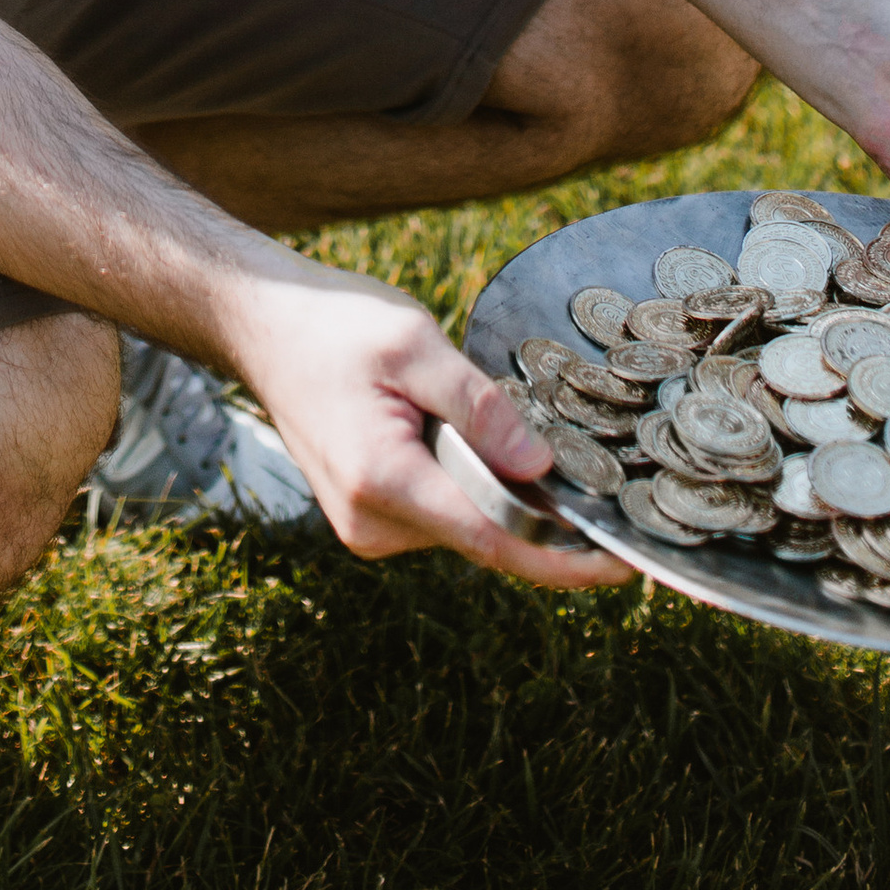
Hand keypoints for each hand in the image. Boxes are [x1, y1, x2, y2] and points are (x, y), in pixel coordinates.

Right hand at [228, 269, 630, 588]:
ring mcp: (367, 528)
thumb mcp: (413, 344)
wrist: (262, 327)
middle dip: (541, 511)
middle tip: (593, 466)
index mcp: (384, 483)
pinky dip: (471, 484)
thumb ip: (480, 408)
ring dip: (499, 488)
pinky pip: (442, 511)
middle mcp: (372, 524)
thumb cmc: (334, 326)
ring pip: (466, 523)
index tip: (627, 563)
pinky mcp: (369, 516)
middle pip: (487, 535)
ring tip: (494, 419)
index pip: (496, 542)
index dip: (567, 560)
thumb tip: (540, 471)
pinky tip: (465, 433)